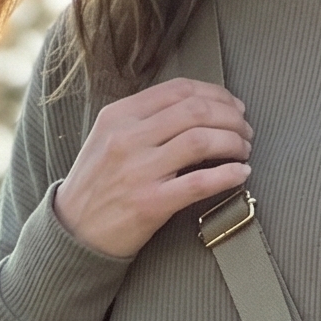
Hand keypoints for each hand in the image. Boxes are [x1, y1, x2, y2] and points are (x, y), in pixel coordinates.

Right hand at [53, 80, 252, 259]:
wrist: (74, 230)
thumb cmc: (98, 183)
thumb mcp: (108, 138)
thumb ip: (143, 119)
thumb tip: (193, 107)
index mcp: (119, 115)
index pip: (178, 90)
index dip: (214, 94)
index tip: (233, 106)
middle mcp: (128, 138)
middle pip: (195, 111)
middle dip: (230, 117)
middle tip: (246, 130)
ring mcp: (139, 171)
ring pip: (201, 141)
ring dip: (233, 142)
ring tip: (244, 150)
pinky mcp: (151, 204)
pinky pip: (200, 183)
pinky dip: (228, 175)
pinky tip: (242, 173)